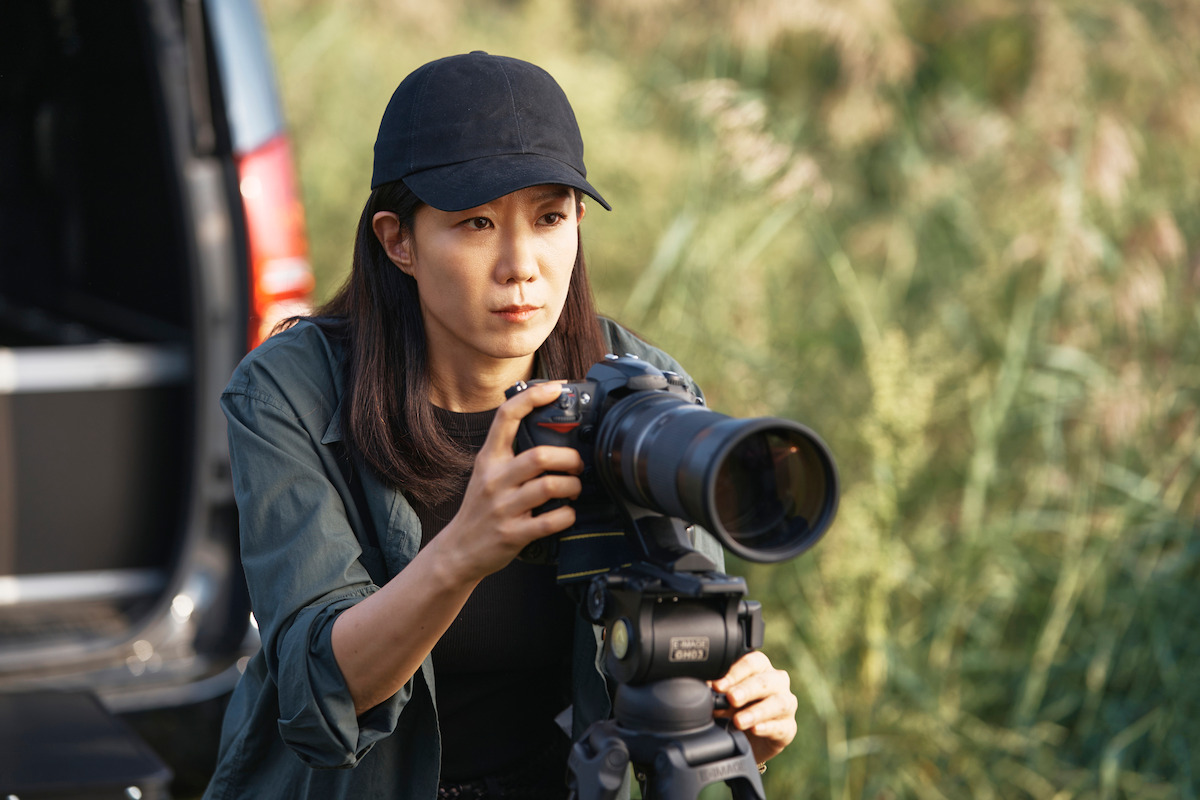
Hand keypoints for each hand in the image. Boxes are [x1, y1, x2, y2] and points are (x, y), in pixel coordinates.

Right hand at [439, 382, 583, 580]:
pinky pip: (550, 521)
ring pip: (549, 487)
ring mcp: (503, 508)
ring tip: (575, 488)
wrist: (458, 551)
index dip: (532, 398)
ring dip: (572, 486)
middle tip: (577, 464)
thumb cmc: (480, 509)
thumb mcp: (486, 473)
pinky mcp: (513, 534)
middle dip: (569, 458)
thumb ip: (510, 453)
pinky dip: (567, 515)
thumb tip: (551, 432)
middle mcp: (494, 480)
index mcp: (488, 460)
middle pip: (539, 456)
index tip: (556, 389)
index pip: (506, 416)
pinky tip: (567, 512)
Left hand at [710, 651, 797, 763]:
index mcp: (760, 669)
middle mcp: (776, 683)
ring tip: (739, 720)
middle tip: (730, 698)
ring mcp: (785, 705)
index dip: (736, 672)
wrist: (746, 741)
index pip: (753, 662)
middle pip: (766, 681)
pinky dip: (767, 727)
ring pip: (778, 703)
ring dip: (757, 711)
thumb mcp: (721, 698)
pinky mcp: (788, 728)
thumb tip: (697, 685)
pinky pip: (782, 726)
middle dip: (746, 689)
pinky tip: (755, 730)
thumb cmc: (733, 710)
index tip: (718, 685)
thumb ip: (715, 690)